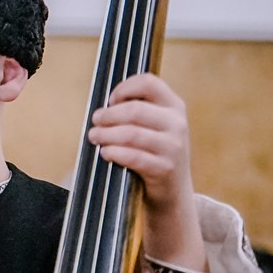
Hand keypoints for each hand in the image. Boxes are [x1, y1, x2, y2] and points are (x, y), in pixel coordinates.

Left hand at [89, 72, 204, 272]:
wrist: (172, 191)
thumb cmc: (153, 152)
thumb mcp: (154, 126)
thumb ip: (135, 111)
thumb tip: (104, 105)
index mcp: (174, 106)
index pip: (149, 82)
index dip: (124, 88)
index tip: (110, 101)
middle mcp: (177, 123)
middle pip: (135, 110)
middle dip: (108, 115)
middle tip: (95, 121)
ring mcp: (174, 146)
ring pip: (131, 133)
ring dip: (106, 134)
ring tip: (94, 137)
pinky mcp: (165, 168)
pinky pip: (133, 156)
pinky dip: (114, 153)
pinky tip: (105, 153)